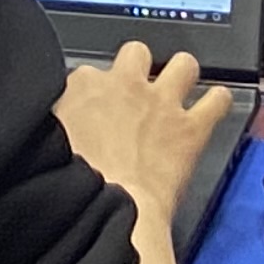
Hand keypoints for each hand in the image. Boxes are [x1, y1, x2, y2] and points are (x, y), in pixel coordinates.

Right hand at [55, 43, 230, 216]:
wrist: (105, 211)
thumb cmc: (71, 188)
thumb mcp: (45, 148)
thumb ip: (53, 129)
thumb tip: (54, 135)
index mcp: (82, 87)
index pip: (87, 74)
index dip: (92, 94)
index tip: (91, 111)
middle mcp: (124, 84)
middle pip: (135, 52)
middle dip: (138, 67)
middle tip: (136, 93)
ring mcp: (161, 103)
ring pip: (183, 64)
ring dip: (182, 75)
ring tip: (179, 88)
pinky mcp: (190, 128)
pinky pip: (217, 101)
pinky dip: (218, 102)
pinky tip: (215, 106)